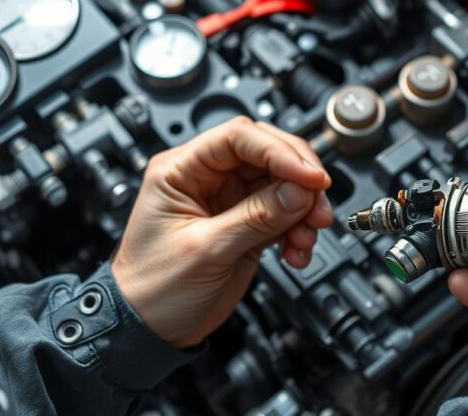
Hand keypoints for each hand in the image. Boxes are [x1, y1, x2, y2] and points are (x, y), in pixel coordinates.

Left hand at [111, 117, 332, 347]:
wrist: (149, 331)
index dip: (279, 151)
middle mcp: (206, 178)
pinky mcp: (246, 224)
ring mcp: (228, 200)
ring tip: (308, 235)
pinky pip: (284, 213)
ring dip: (304, 208)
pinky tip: (297, 251)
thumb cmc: (152, 289)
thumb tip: (298, 191)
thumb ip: (255, 218)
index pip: (238, 137)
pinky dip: (298, 229)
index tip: (309, 177)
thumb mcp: (205, 250)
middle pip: (266, 154)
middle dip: (299, 178)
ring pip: (282, 184)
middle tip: (318, 202)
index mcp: (181, 170)